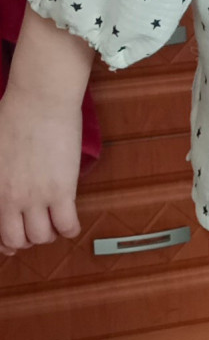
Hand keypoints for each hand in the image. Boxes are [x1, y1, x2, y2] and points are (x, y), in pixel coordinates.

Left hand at [0, 85, 82, 254]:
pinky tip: (71, 220)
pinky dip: (70, 229)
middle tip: (37, 225)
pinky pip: (67, 225)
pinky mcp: (62, 190)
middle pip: (18, 240)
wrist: (40, 98)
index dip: (7, 241)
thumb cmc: (15, 112)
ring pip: (42, 237)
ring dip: (49, 233)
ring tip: (56, 218)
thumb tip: (6, 180)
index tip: (14, 240)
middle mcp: (12, 199)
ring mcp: (37, 197)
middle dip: (27, 239)